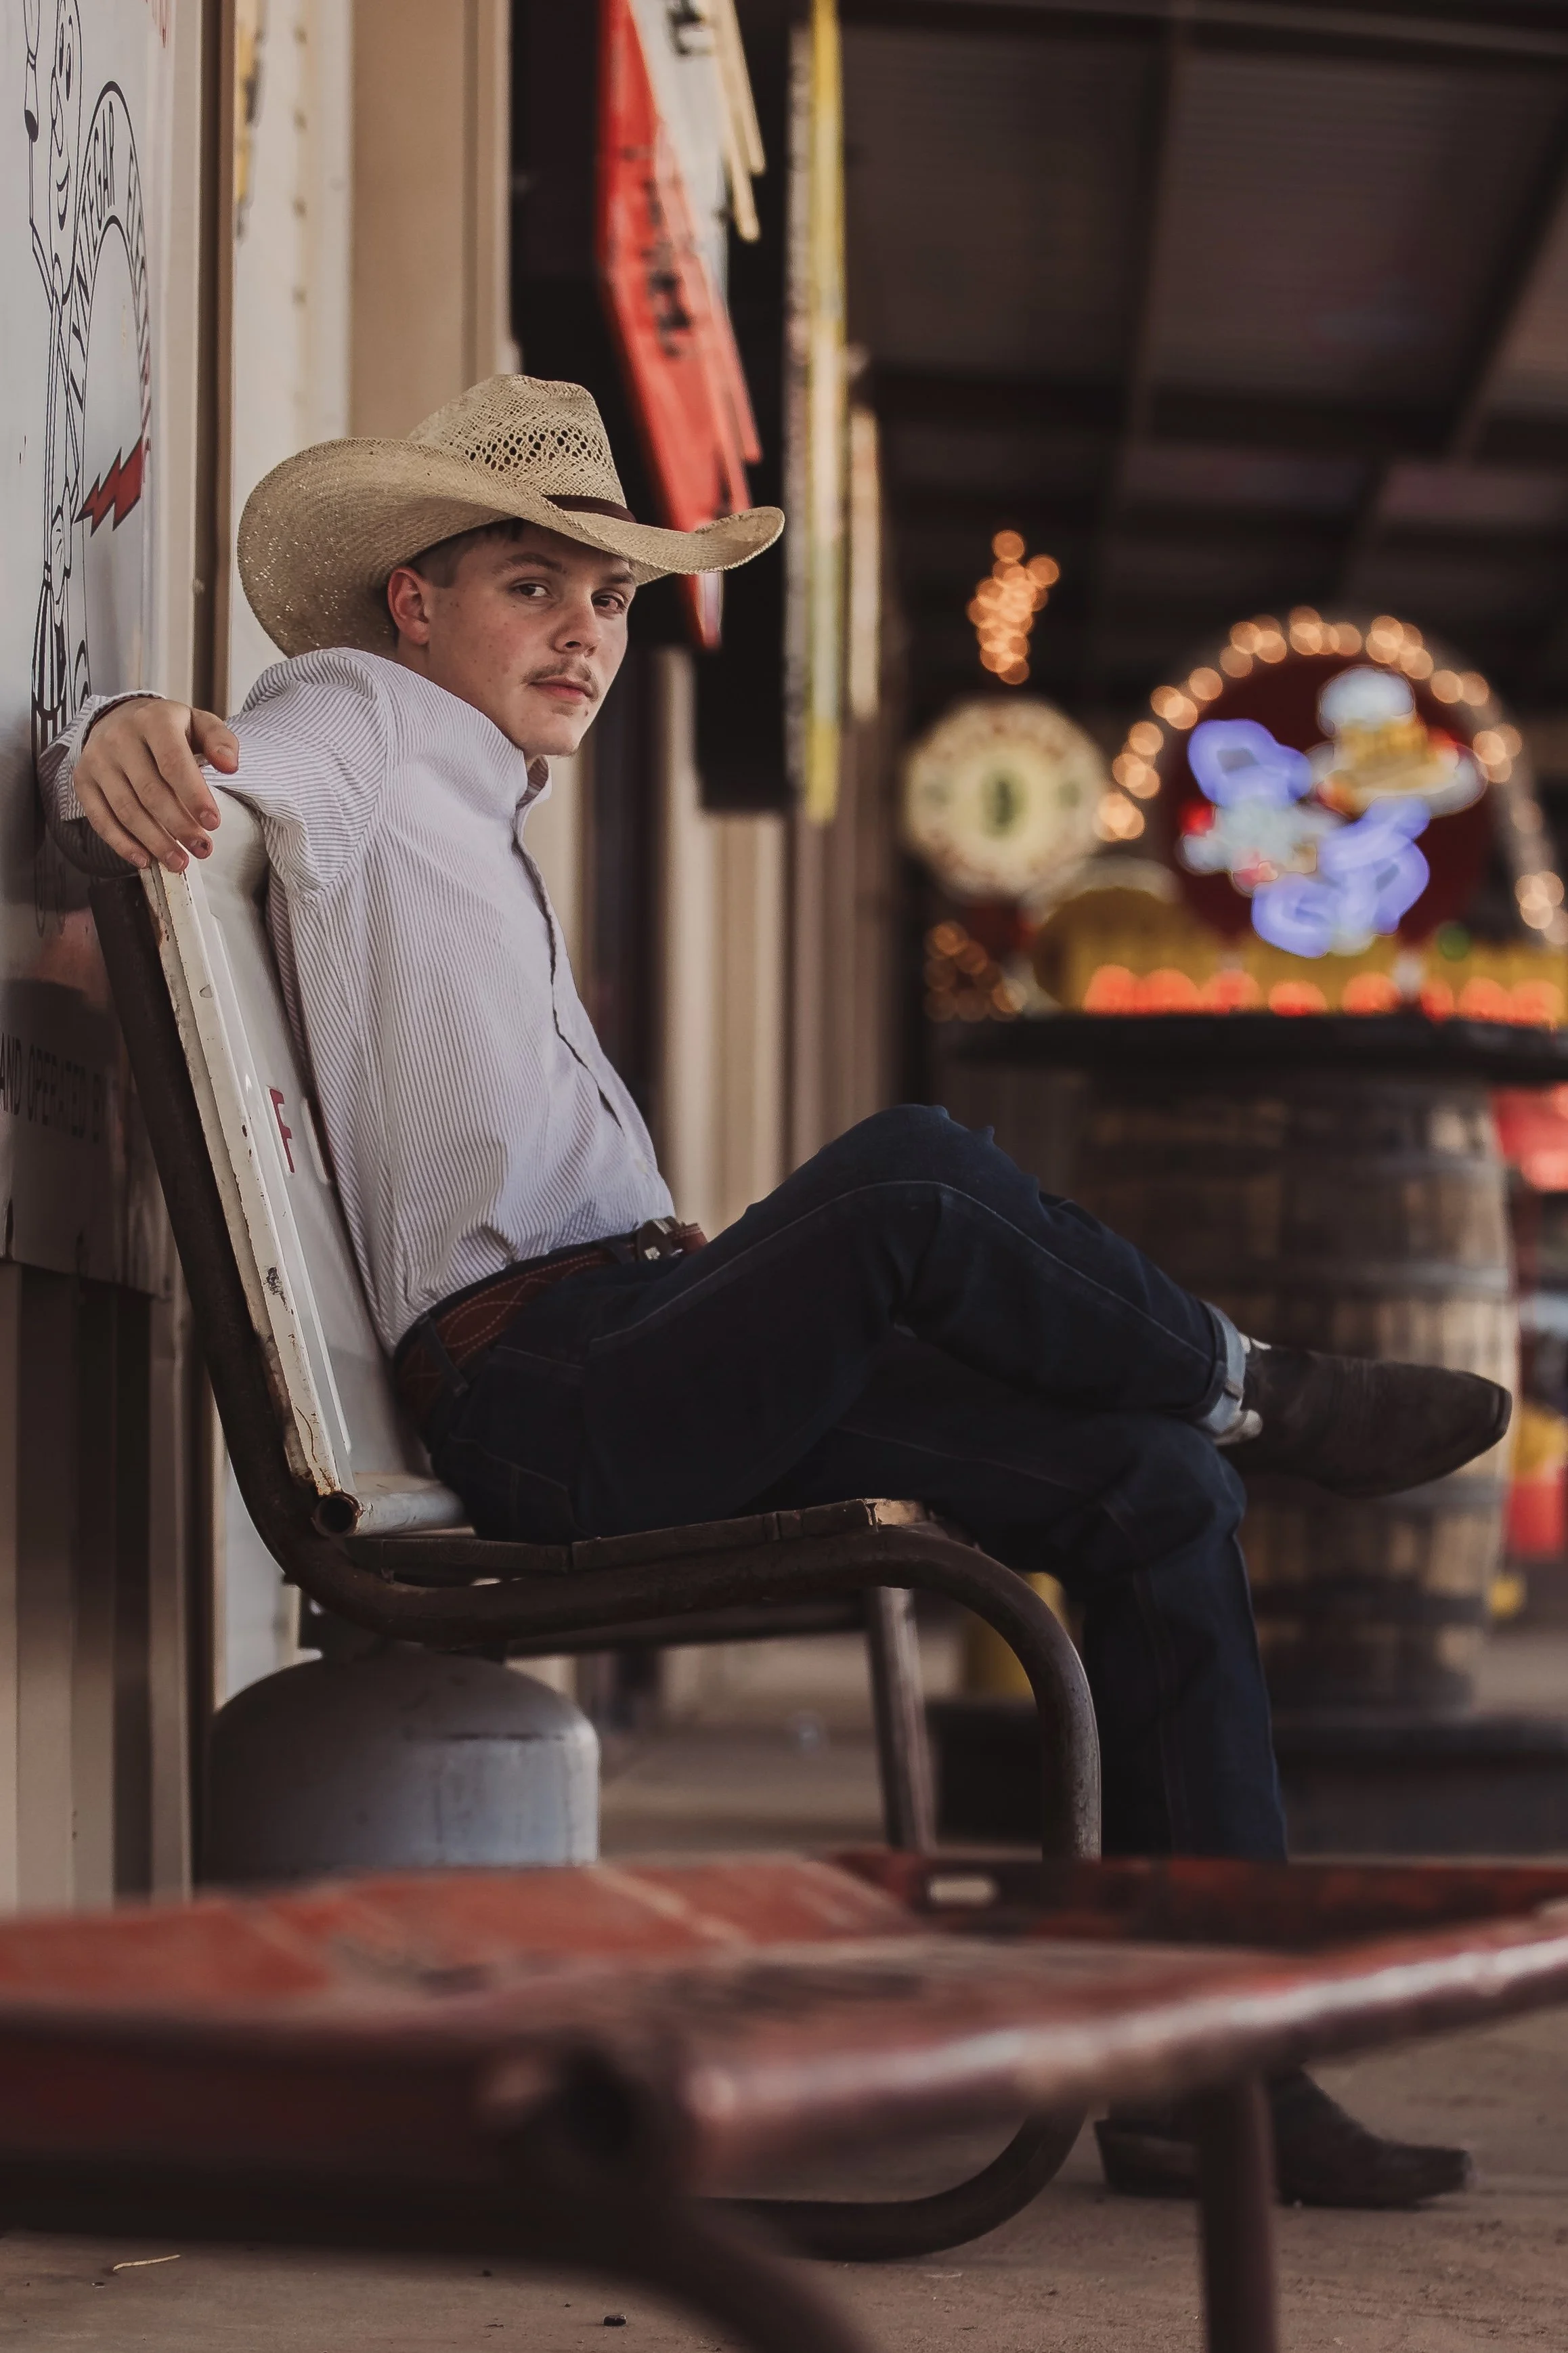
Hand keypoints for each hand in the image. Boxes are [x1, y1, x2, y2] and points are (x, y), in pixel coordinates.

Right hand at [72, 699, 238, 872]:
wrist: (120, 717)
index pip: (173, 763)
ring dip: (154, 842)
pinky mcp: (83, 780)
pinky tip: (144, 859)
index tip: (212, 823)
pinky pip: (100, 818)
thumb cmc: (167, 728)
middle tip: (202, 849)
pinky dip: (122, 843)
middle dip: (179, 826)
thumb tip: (230, 765)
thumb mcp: (199, 723)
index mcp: (154, 720)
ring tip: (179, 861)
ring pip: (126, 810)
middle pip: (150, 792)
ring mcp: (98, 760)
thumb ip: (220, 741)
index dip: (193, 796)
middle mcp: (120, 738)